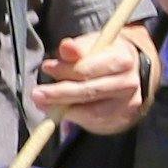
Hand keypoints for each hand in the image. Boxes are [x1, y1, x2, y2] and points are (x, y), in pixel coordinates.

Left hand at [33, 24, 148, 131]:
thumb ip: (76, 49)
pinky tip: (62, 110)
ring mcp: (128, 103)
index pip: (89, 68)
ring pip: (91, 110)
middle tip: (36, 94)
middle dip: (59, 94)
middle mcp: (129, 82)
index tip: (46, 67)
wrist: (130, 75)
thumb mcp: (90, 47)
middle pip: (90, 91)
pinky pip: (93, 121)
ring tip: (44, 104)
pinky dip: (74, 117)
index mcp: (122, 59)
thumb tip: (66, 47)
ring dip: (64, 108)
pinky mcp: (123, 119)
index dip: (65, 69)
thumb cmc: (102, 57)